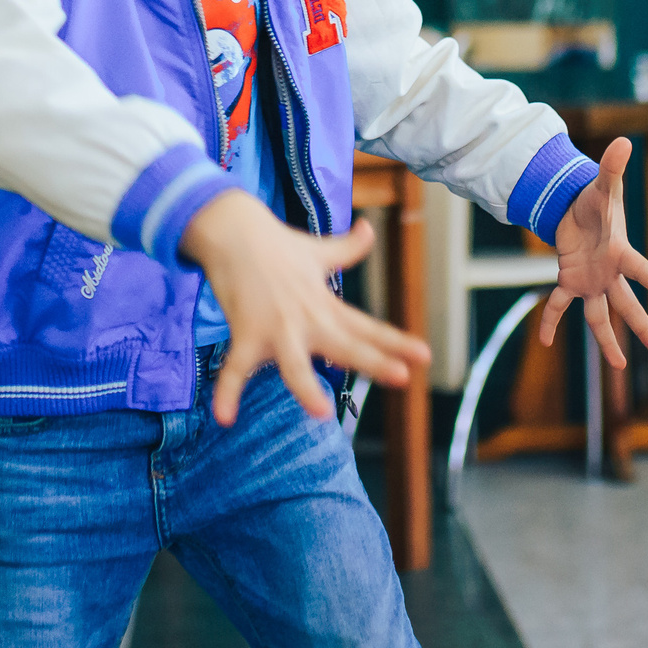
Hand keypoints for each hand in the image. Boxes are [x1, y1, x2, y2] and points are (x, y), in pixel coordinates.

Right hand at [179, 191, 429, 425]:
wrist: (234, 231)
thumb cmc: (277, 244)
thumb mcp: (318, 249)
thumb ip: (347, 248)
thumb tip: (369, 228)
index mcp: (325, 304)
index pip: (366, 327)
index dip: (396, 342)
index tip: (424, 356)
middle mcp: (306, 319)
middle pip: (344, 345)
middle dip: (373, 361)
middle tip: (402, 377)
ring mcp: (275, 328)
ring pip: (293, 364)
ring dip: (306, 387)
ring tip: (321, 411)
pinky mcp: (245, 333)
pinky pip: (234, 368)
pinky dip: (227, 392)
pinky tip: (224, 418)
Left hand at [538, 138, 647, 367]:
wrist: (577, 208)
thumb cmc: (596, 200)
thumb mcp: (602, 184)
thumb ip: (612, 167)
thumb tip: (622, 141)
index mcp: (619, 252)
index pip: (640, 268)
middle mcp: (608, 273)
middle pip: (626, 304)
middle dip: (642, 326)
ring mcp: (591, 281)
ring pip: (600, 316)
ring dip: (607, 341)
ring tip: (618, 367)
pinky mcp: (570, 282)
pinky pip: (559, 305)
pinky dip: (550, 321)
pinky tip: (544, 341)